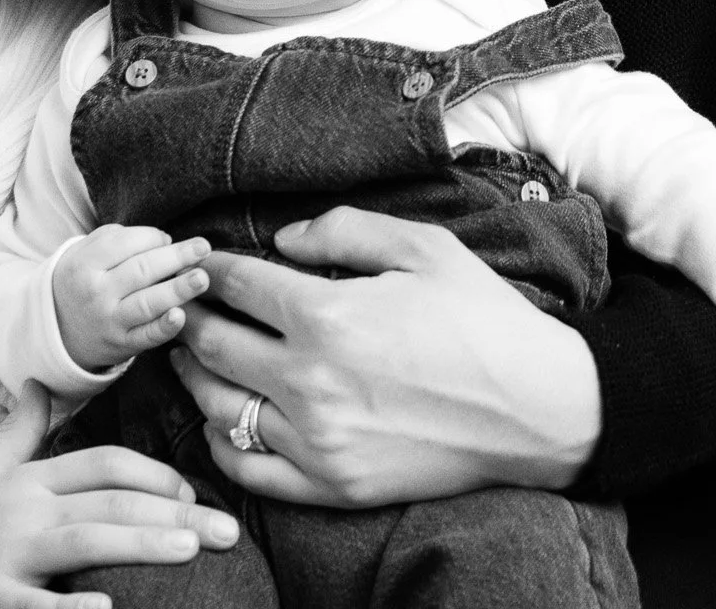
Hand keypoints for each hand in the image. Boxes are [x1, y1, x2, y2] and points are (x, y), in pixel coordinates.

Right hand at [0, 384, 238, 608]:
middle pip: (110, 502)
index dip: (153, 475)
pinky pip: (34, 606)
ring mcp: (3, 557)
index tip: (191, 494)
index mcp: (29, 480)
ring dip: (141, 542)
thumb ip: (24, 429)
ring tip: (191, 550)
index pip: (104, 463)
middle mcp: (22, 511)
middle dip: (174, 514)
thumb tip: (45, 384)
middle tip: (227, 531)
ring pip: (84, 542)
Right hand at [53, 226, 210, 371]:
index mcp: (86, 264)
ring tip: (201, 278)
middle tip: (203, 247)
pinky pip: (146, 337)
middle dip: (176, 257)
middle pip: (142, 270)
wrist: (57, 327)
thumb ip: (119, 238)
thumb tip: (162, 240)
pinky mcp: (121, 345)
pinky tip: (181, 316)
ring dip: (177, 290)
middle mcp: (97, 293)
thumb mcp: (86, 251)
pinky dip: (164, 328)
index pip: (126, 243)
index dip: (153, 237)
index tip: (167, 239)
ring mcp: (109, 321)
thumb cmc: (84, 279)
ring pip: (147, 303)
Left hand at [168, 207, 601, 508]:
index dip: (212, 267)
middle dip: (187, 317)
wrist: (535, 409)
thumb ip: (344, 229)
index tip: (203, 259)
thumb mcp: (424, 247)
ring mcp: (317, 441)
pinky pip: (248, 468)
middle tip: (179, 302)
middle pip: (213, 345)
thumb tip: (283, 239)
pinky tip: (221, 417)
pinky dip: (221, 441)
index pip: (239, 285)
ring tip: (190, 353)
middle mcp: (310, 382)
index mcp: (330, 315)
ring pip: (217, 408)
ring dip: (193, 375)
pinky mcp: (331, 486)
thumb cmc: (482, 319)